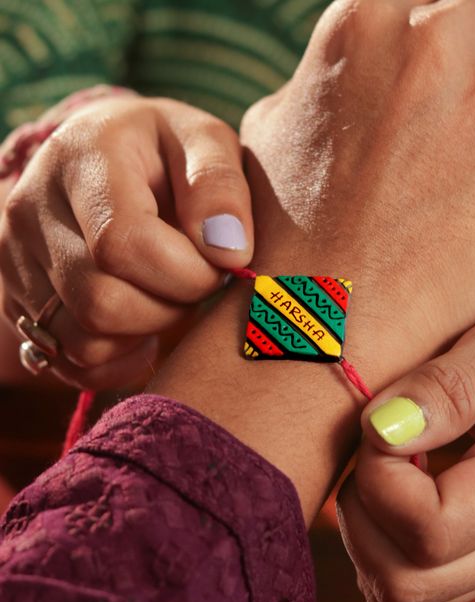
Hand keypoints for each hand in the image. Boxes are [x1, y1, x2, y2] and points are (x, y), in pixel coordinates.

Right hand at [0, 96, 253, 388]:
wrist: (112, 161)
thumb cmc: (170, 152)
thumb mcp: (207, 142)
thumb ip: (220, 187)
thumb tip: (228, 252)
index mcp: (81, 158)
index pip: (122, 244)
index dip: (186, 273)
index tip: (219, 264)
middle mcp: (32, 211)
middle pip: (102, 303)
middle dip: (170, 306)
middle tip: (194, 280)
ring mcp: (17, 261)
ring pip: (85, 342)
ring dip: (147, 332)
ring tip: (168, 294)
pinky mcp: (21, 301)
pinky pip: (72, 362)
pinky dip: (120, 359)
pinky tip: (145, 325)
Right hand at [241, 0, 474, 381]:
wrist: (322, 313)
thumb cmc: (291, 228)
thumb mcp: (281, 126)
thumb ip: (340, 77)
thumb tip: (379, 65)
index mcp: (367, 19)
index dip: (454, 42)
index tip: (448, 82)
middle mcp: (433, 39)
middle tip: (474, 115)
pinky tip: (472, 216)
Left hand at [337, 308, 474, 601]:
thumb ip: (447, 387)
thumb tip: (380, 429)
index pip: (427, 529)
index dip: (379, 477)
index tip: (383, 424)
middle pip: (404, 583)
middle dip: (362, 512)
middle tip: (380, 448)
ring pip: (401, 594)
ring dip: (367, 531)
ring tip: (390, 466)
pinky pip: (415, 585)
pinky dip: (384, 545)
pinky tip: (402, 490)